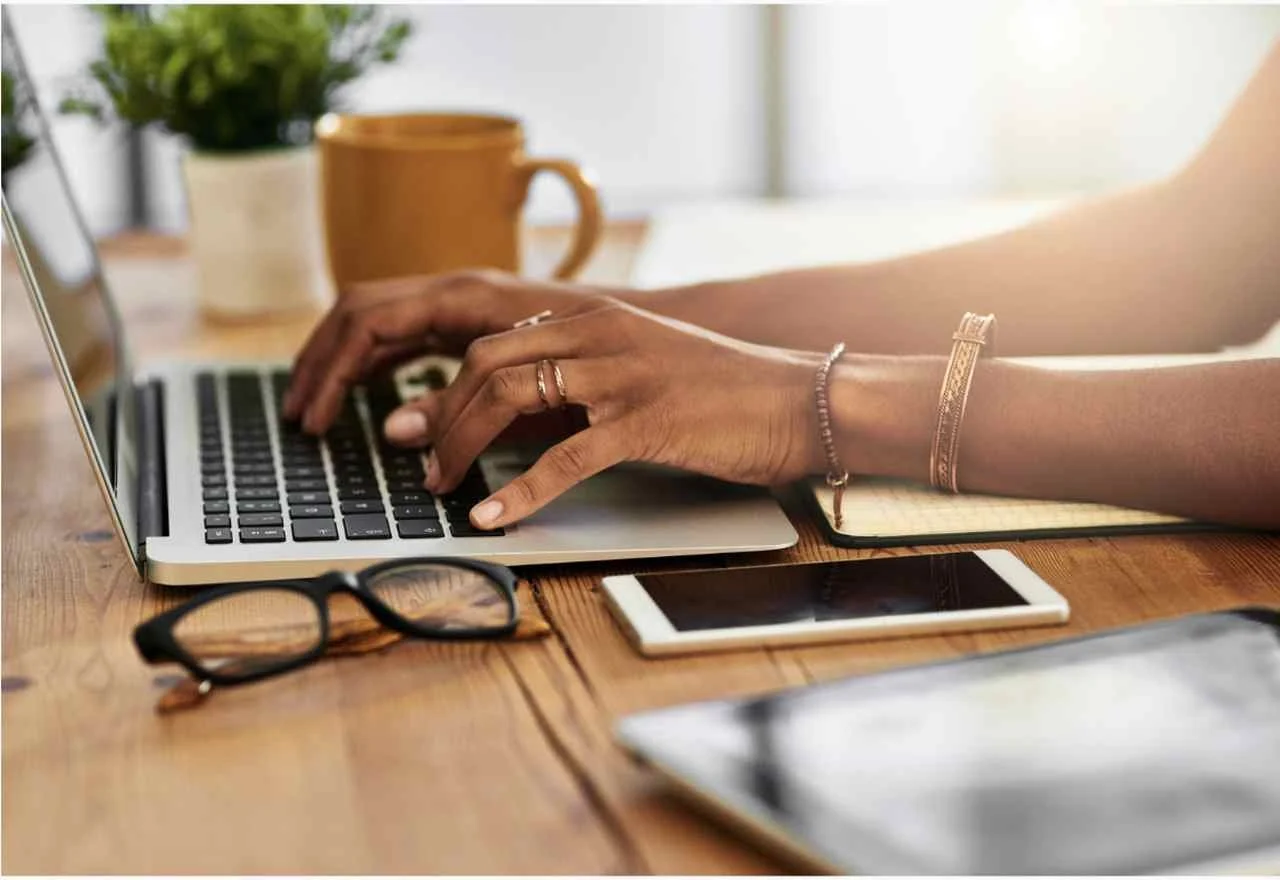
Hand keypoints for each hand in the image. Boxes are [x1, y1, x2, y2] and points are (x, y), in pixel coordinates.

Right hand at [283, 270, 620, 432]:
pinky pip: (405, 330)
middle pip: (359, 312)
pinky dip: (375, 359)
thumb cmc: (602, 354)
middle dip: (321, 361)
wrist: (650, 329)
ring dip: (341, 359)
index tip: (314, 417)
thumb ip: (461, 407)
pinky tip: (366, 393)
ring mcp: (463, 301)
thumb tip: (393, 429)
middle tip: (299, 414)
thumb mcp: (530, 392)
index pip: (368, 320)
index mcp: (465, 296)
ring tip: (317, 408)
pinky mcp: (473, 319)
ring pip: (377, 318)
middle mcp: (457, 289)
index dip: (332, 370)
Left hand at [406, 300, 824, 528]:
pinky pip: (564, 459)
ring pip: (511, 398)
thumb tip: (525, 411)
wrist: (798, 399)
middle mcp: (599, 335)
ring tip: (442, 485)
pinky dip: (519, 492)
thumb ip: (585, 375)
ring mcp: (621, 375)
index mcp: (594, 318)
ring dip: (463, 446)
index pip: (493, 342)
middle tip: (418, 459)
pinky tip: (494, 517)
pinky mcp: (645, 421)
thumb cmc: (723, 390)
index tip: (417, 423)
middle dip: (440, 416)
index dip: (445, 387)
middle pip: (486, 364)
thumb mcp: (642, 365)